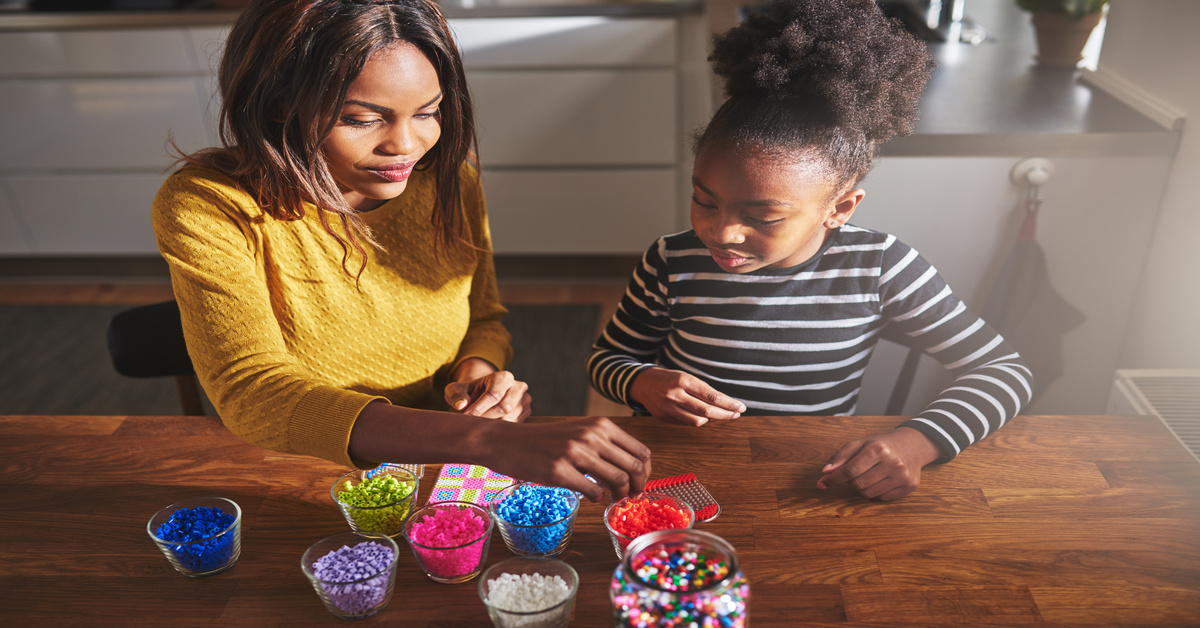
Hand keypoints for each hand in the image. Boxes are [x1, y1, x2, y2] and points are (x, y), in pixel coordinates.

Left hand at [444, 358, 530, 421]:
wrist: (483, 393)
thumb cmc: (469, 392)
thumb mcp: (457, 389)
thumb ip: (456, 395)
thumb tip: (461, 405)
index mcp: (503, 377)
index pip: (494, 395)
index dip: (479, 408)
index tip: (466, 418)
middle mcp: (518, 386)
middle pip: (504, 408)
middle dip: (486, 418)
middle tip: (472, 425)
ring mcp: (524, 399)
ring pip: (511, 418)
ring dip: (493, 425)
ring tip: (479, 426)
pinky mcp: (526, 411)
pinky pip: (515, 424)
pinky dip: (501, 428)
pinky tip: (490, 427)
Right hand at [482, 416, 651, 501]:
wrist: (506, 441)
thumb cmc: (544, 440)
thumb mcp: (579, 431)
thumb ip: (604, 445)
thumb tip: (631, 471)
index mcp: (600, 425)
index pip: (641, 451)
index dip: (645, 472)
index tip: (639, 483)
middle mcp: (591, 435)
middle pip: (634, 468)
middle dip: (637, 487)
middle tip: (630, 497)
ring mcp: (575, 453)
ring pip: (618, 481)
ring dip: (619, 496)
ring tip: (611, 499)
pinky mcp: (559, 471)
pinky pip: (593, 492)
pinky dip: (597, 499)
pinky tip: (590, 497)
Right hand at [629, 367, 744, 425]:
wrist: (643, 382)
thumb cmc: (669, 379)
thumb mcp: (686, 378)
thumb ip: (702, 391)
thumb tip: (724, 405)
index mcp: (684, 380)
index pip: (712, 396)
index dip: (728, 403)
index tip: (740, 407)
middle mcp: (676, 394)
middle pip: (707, 410)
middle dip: (725, 414)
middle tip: (736, 414)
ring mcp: (668, 407)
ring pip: (697, 421)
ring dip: (711, 420)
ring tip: (719, 415)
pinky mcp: (663, 417)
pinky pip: (686, 423)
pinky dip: (696, 420)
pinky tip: (701, 416)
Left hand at [816, 427, 940, 500]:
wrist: (912, 446)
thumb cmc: (881, 445)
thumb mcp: (860, 443)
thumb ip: (841, 456)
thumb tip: (825, 472)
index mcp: (878, 449)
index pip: (850, 470)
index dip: (833, 479)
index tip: (822, 484)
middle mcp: (892, 463)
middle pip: (858, 484)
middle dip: (851, 482)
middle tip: (856, 473)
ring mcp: (902, 476)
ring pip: (869, 494)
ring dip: (863, 488)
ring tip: (871, 475)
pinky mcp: (909, 487)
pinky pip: (882, 498)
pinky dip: (877, 492)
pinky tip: (883, 480)